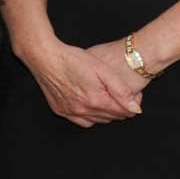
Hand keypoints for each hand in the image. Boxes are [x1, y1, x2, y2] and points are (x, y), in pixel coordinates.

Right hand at [21, 39, 142, 127]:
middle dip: (121, 108)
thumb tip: (135, 108)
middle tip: (121, 94)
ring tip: (107, 98)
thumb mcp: (102, 69)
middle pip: (112, 117)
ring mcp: (70, 112)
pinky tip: (91, 106)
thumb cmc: (72, 59)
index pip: (124, 112)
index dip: (133, 103)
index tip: (135, 93)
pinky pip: (82, 122)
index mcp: (96, 100)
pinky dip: (91, 117)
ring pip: (98, 121)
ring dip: (106, 113)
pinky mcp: (60, 110)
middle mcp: (83, 110)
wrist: (44, 56)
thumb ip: (121, 90)